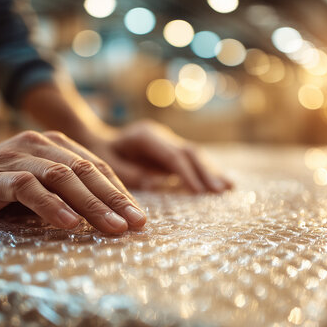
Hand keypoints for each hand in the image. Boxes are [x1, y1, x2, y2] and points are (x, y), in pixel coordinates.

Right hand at [0, 130, 145, 232]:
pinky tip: (69, 224)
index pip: (97, 168)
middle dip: (114, 200)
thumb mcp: (41, 187)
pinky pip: (29, 189)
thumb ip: (69, 193)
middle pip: (86, 172)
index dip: (121, 193)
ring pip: (62, 178)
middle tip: (135, 225)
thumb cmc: (1, 188)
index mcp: (56, 145)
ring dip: (91, 204)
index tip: (140, 219)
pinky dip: (51, 206)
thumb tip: (113, 217)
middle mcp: (40, 145)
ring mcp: (18, 157)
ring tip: (111, 228)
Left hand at [87, 120, 231, 192]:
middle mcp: (161, 135)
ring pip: (195, 155)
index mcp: (145, 136)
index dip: (186, 173)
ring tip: (228, 188)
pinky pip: (193, 161)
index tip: (198, 191)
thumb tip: (155, 183)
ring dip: (211, 172)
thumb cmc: (100, 155)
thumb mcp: (107, 164)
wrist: (98, 141)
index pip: (172, 155)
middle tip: (220, 191)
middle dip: (206, 172)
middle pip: (189, 152)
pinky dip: (207, 172)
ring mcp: (169, 142)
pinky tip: (223, 183)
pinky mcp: (173, 151)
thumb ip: (129, 173)